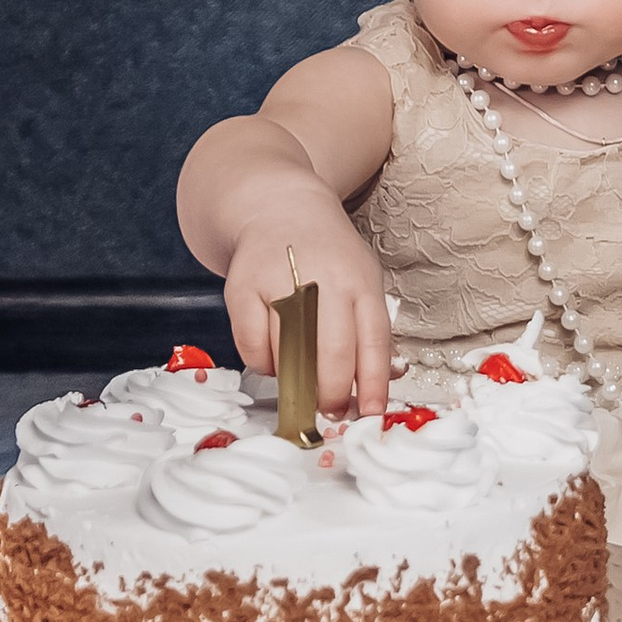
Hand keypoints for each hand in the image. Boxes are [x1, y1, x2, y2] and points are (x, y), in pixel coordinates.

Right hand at [223, 209, 392, 419]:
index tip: (372, 414)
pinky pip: (253, 348)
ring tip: (303, 380)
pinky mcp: (242, 288)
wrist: (280, 207)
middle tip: (330, 408)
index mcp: (359, 280)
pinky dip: (264, 363)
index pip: (373, 341)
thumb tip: (379, 386)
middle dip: (333, 394)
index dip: (374, 385)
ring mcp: (279, 281)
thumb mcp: (362, 280)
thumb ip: (371, 331)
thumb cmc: (328, 254)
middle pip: (332, 353)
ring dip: (297, 381)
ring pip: (290, 355)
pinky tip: (274, 354)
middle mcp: (322, 279)